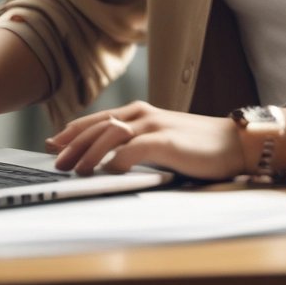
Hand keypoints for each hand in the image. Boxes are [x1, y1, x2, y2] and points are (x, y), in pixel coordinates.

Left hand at [45, 100, 244, 179]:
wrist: (233, 141)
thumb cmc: (197, 144)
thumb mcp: (161, 137)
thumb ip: (136, 142)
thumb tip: (107, 158)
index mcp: (139, 112)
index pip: (96, 119)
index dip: (72, 131)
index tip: (52, 143)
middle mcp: (142, 114)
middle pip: (97, 125)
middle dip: (72, 143)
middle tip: (54, 159)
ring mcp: (154, 125)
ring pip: (110, 134)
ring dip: (88, 151)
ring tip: (74, 169)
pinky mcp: (166, 141)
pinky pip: (134, 148)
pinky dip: (117, 159)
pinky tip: (107, 171)